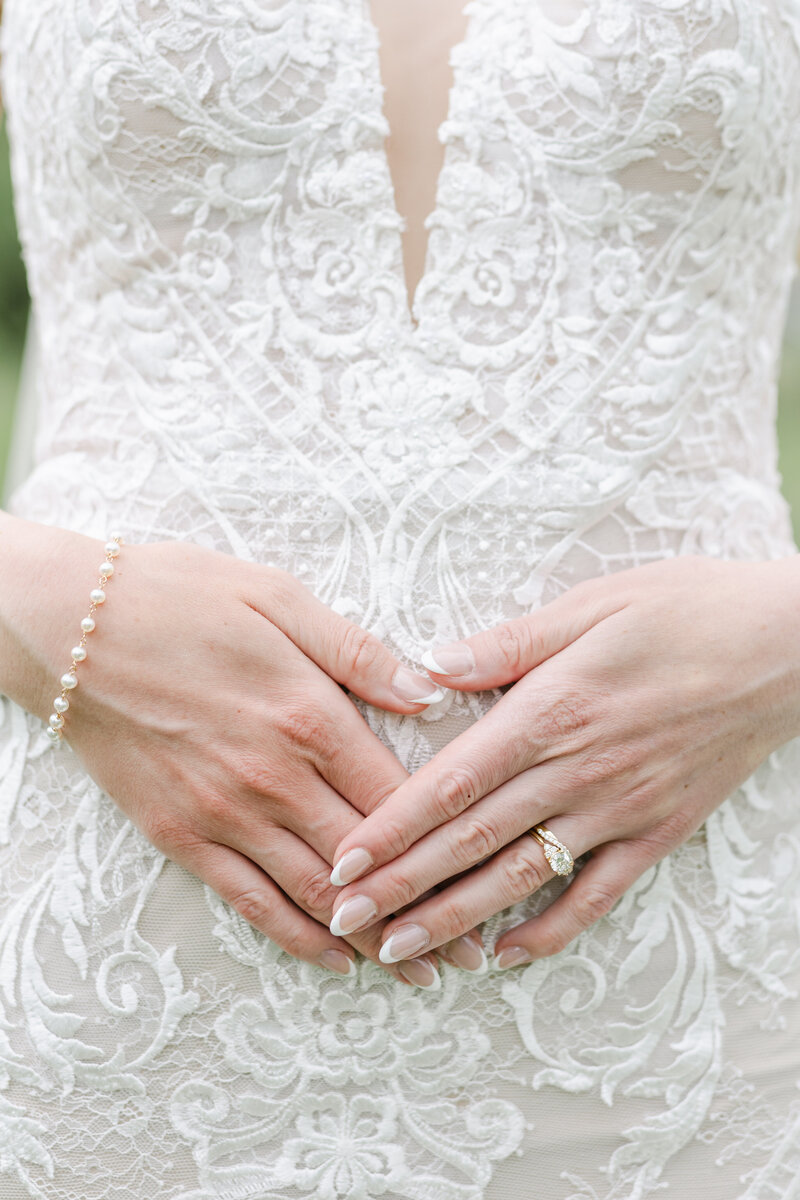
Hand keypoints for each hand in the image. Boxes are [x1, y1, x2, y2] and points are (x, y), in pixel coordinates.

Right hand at [7, 518, 452, 983]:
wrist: (69, 625)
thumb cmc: (180, 597)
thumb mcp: (278, 597)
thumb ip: (358, 652)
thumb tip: (428, 693)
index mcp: (308, 715)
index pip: (398, 797)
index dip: (449, 843)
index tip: (489, 875)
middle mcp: (273, 778)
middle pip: (368, 860)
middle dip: (426, 909)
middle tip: (474, 954)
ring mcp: (224, 813)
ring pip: (316, 894)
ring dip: (373, 940)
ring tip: (422, 973)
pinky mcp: (181, 834)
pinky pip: (250, 901)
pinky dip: (296, 938)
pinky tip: (335, 960)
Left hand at [327, 555, 799, 967]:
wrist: (790, 645)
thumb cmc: (686, 609)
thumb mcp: (591, 604)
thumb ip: (506, 644)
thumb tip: (430, 667)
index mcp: (552, 710)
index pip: (452, 783)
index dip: (392, 826)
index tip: (343, 862)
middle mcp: (579, 770)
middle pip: (472, 840)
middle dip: (402, 885)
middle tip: (345, 921)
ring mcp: (620, 809)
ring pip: (522, 877)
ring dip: (457, 918)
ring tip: (401, 949)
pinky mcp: (660, 831)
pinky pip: (598, 894)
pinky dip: (551, 929)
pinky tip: (508, 954)